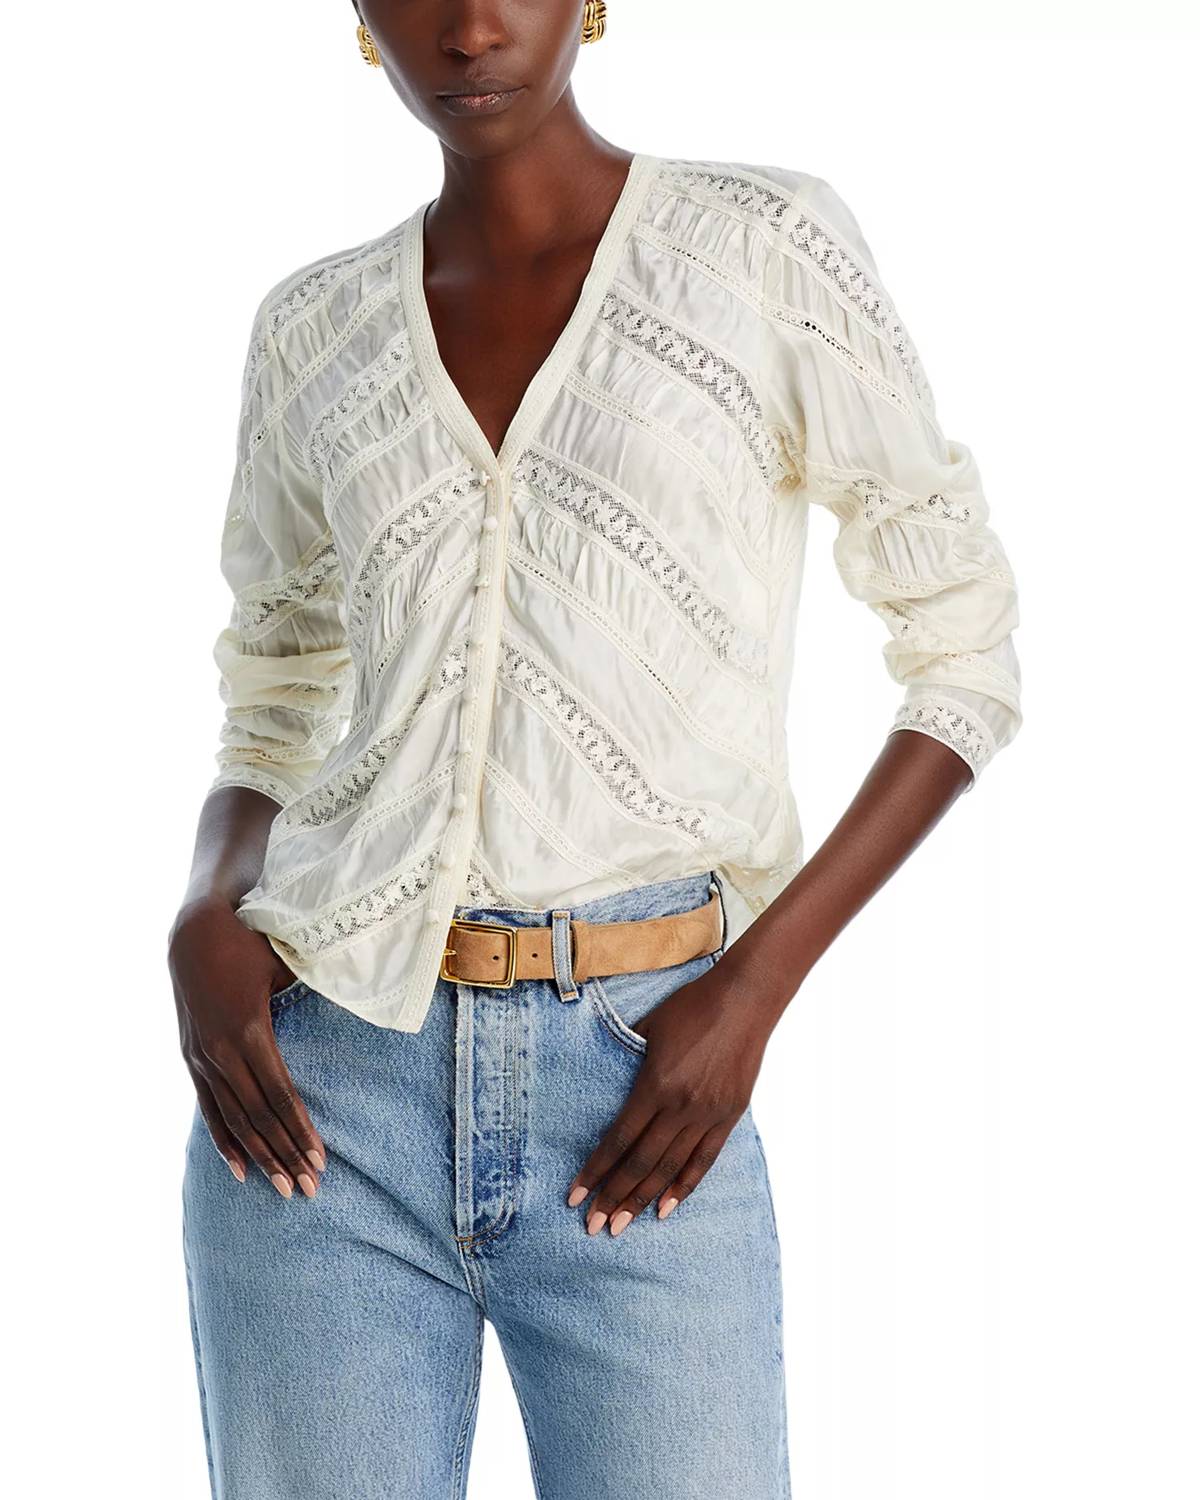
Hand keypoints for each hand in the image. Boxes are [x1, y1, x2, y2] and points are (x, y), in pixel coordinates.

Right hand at [168, 895, 326, 1198]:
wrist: (191, 932)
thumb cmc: (248, 942)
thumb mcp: (284, 961)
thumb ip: (315, 986)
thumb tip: (360, 992)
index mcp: (249, 1030)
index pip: (280, 1094)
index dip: (300, 1130)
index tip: (321, 1159)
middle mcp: (222, 1051)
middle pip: (259, 1117)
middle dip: (286, 1155)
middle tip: (311, 1189)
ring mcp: (202, 1059)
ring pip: (235, 1120)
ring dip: (260, 1157)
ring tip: (284, 1188)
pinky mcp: (191, 1060)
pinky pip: (209, 1109)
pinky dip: (225, 1141)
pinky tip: (240, 1170)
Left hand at [566, 956, 771, 1235]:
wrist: (745, 999)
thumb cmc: (691, 1006)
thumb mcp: (648, 1027)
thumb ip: (626, 1059)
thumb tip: (603, 1080)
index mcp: (655, 1084)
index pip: (617, 1140)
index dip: (594, 1171)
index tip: (574, 1196)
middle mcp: (680, 1106)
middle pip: (640, 1163)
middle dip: (612, 1198)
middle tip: (591, 1228)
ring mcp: (708, 1114)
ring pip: (669, 1169)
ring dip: (642, 1200)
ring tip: (620, 1226)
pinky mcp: (730, 1116)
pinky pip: (704, 1160)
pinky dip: (684, 1187)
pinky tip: (666, 1208)